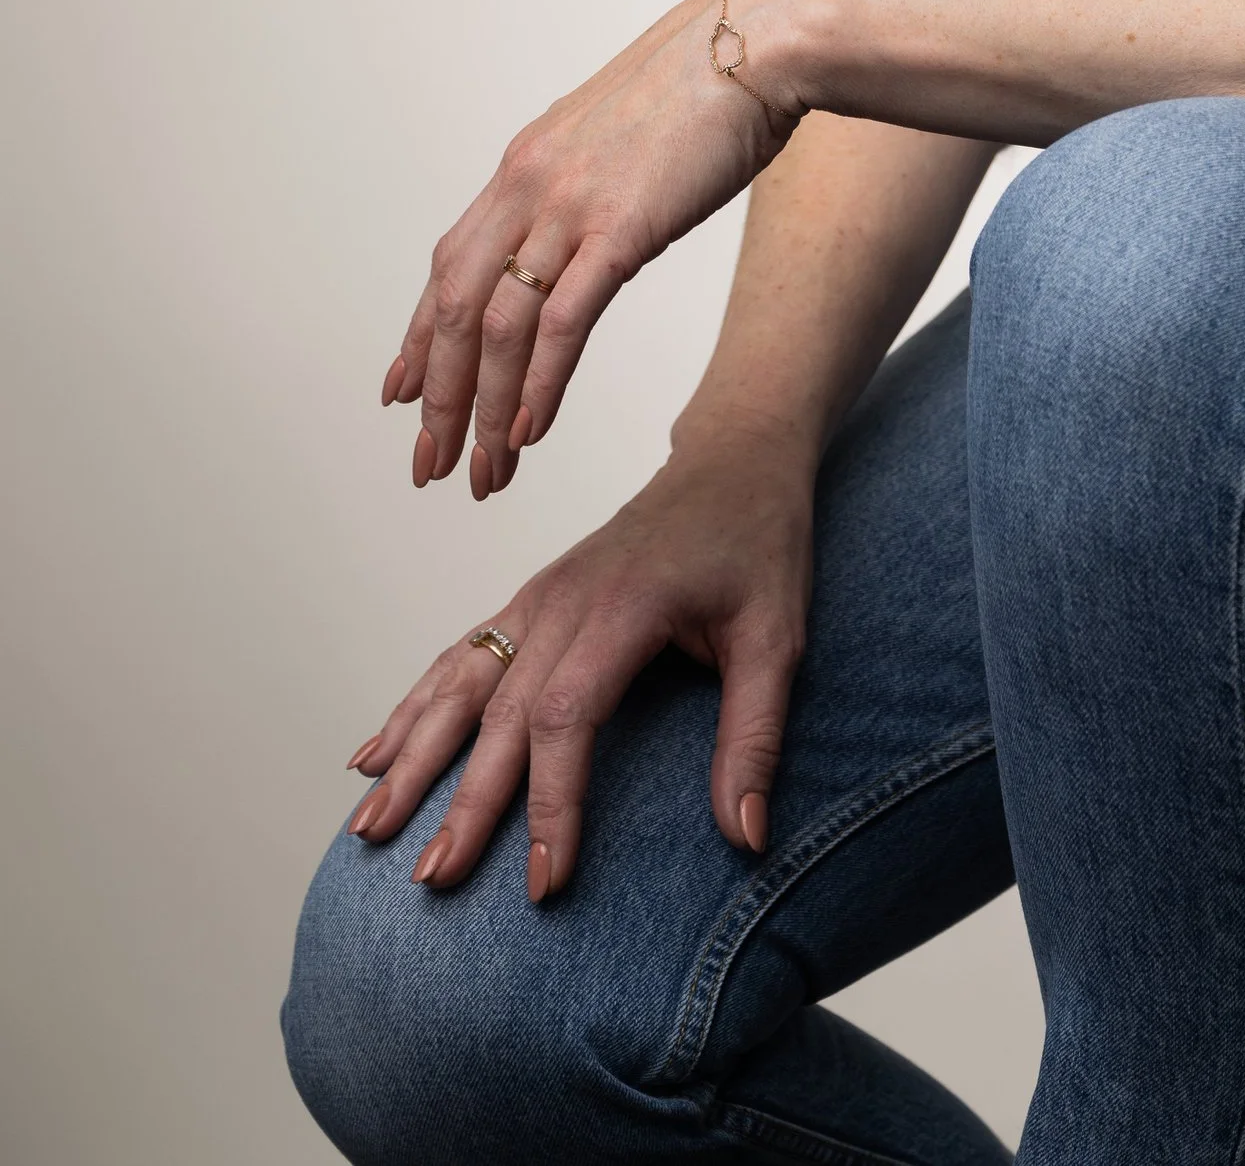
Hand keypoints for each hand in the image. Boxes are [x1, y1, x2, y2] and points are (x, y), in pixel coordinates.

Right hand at [343, 437, 816, 898]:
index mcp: (623, 606)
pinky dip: (413, 707)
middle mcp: (565, 600)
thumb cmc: (758, 542)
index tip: (544, 882)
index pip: (568, 717)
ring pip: (462, 683)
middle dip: (462, 802)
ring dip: (414, 756)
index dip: (551, 802)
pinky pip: (461, 656)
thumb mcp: (779, 634)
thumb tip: (747, 837)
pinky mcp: (530, 599)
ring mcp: (539, 596)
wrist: (732, 458)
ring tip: (369, 829)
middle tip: (431, 882)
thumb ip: (756, 736)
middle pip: (501, 712)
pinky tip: (373, 757)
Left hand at [385, 0, 805, 493]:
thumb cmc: (708, 82)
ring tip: (483, 474)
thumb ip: (590, 180)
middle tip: (427, 464)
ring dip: (483, 409)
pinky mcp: (622, 227)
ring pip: (498, 326)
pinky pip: (563, 322)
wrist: (758, 39)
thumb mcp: (621, 133)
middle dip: (437, 396)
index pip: (449, 265)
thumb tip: (593, 218)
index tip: (402, 393)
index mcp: (525, 165)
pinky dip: (538, 384)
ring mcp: (571, 206)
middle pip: (453, 307)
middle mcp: (529, 186)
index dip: (419, 337)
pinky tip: (529, 431)